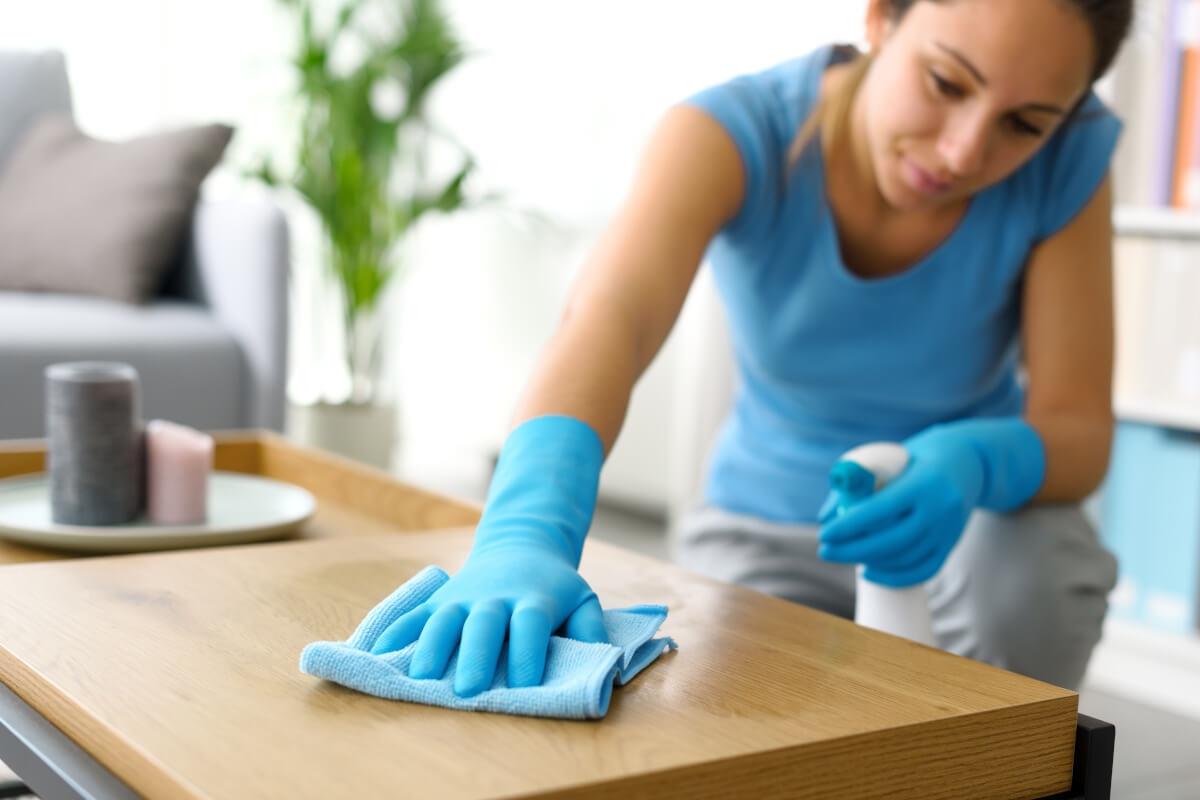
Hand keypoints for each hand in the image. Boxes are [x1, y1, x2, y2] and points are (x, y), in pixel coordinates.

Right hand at [370, 541, 606, 696]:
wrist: (522, 544)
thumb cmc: (555, 586)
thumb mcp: (582, 599)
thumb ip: (592, 629)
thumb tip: (606, 662)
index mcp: (534, 600)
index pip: (530, 625)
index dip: (528, 652)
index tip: (526, 683)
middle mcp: (495, 598)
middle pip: (483, 624)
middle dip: (474, 656)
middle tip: (466, 689)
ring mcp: (464, 597)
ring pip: (444, 619)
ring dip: (431, 646)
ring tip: (419, 676)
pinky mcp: (441, 600)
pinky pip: (415, 615)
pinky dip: (397, 633)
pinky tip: (378, 653)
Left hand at [817, 425, 986, 587]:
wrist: (969, 461)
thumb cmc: (916, 457)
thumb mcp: (888, 458)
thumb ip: (856, 483)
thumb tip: (825, 517)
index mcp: (923, 483)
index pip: (882, 510)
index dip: (850, 526)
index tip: (824, 533)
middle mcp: (939, 509)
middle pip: (892, 541)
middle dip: (852, 550)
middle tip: (824, 550)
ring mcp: (948, 530)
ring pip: (906, 558)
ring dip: (870, 562)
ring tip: (841, 554)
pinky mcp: (951, 544)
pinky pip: (924, 570)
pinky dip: (895, 576)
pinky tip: (869, 571)